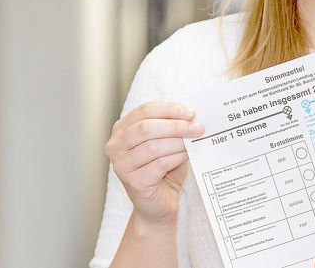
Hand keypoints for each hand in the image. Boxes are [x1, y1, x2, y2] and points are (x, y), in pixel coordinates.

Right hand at [104, 102, 204, 225]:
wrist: (159, 204)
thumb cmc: (163, 170)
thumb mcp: (167, 142)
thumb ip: (173, 127)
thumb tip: (192, 116)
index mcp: (122, 129)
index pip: (144, 110)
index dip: (169, 109)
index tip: (191, 113)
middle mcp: (116, 146)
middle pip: (146, 127)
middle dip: (176, 126)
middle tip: (198, 127)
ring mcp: (121, 165)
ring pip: (152, 146)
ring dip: (178, 142)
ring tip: (195, 141)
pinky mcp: (133, 182)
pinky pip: (158, 165)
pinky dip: (176, 157)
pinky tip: (187, 155)